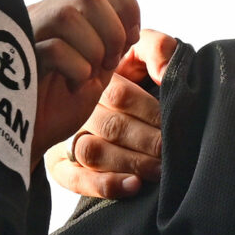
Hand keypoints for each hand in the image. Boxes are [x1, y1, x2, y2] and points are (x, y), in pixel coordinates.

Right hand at [30, 0, 139, 152]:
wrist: (26, 135)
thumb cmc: (62, 102)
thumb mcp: (100, 67)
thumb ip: (119, 42)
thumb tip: (146, 33)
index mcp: (67, 9)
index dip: (126, 7)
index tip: (127, 42)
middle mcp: (45, 12)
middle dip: (111, 31)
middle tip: (109, 62)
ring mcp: (27, 32)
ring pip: (68, 14)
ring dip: (93, 50)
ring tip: (89, 75)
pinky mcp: (14, 57)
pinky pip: (54, 48)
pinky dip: (76, 69)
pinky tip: (71, 86)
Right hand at [46, 30, 176, 199]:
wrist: (125, 115)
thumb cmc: (138, 81)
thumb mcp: (144, 55)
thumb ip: (158, 48)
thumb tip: (162, 72)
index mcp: (97, 78)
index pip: (120, 96)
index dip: (150, 112)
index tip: (175, 123)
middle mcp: (78, 107)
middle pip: (111, 127)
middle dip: (148, 142)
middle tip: (173, 151)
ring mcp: (65, 138)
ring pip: (93, 153)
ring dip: (130, 164)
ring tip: (160, 170)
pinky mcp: (58, 165)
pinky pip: (74, 179)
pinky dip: (104, 185)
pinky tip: (133, 186)